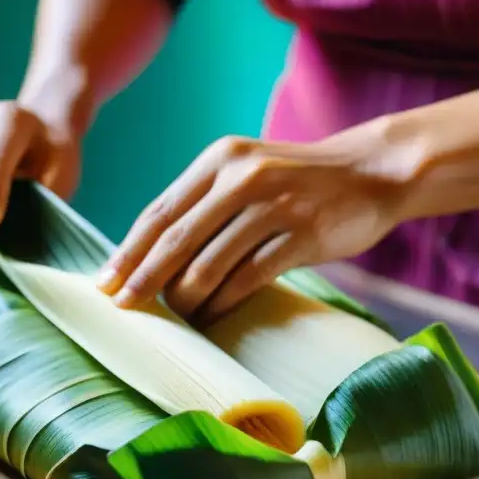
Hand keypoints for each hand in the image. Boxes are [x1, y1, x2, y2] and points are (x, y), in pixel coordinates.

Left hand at [96, 134, 406, 321]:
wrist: (372, 171)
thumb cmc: (297, 182)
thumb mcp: (246, 174)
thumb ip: (204, 204)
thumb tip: (150, 258)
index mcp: (219, 161)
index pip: (160, 211)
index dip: (128, 251)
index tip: (105, 283)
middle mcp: (241, 177)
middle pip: (176, 238)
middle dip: (143, 278)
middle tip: (124, 307)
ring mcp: (273, 204)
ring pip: (209, 263)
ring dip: (186, 298)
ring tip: (176, 318)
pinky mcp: (301, 233)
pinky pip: (248, 277)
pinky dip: (223, 302)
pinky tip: (212, 316)